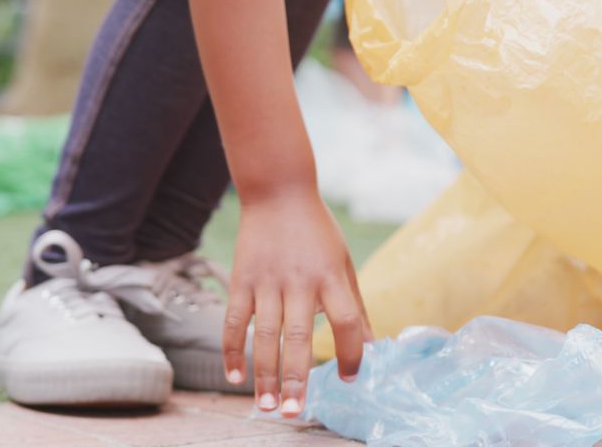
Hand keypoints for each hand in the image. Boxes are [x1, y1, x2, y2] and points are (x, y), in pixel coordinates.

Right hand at [222, 186, 371, 417]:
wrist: (278, 191)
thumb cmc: (317, 232)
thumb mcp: (344, 263)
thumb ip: (354, 306)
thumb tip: (370, 347)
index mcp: (331, 276)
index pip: (346, 321)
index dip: (351, 353)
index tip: (350, 378)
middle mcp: (299, 281)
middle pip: (298, 336)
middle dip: (295, 378)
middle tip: (293, 412)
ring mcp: (267, 281)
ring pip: (264, 335)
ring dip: (264, 373)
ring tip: (266, 405)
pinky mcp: (241, 280)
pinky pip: (233, 321)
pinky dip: (232, 350)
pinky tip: (236, 377)